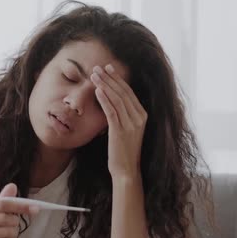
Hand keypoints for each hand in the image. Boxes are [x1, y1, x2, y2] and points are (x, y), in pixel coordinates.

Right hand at [0, 183, 39, 237]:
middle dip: (15, 221)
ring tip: (9, 232)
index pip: (2, 203)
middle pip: (4, 218)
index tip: (35, 209)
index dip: (20, 206)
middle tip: (15, 223)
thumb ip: (5, 199)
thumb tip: (12, 186)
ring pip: (5, 232)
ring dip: (13, 232)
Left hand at [90, 64, 146, 179]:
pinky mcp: (120, 131)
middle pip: (123, 92)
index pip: (129, 92)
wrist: (127, 170)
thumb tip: (113, 100)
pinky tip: (97, 90)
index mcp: (142, 115)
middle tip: (97, 68)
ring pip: (116, 99)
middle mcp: (139, 118)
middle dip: (109, 78)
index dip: (118, 79)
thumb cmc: (124, 150)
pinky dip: (104, 99)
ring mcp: (131, 124)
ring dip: (104, 85)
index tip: (108, 68)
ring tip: (94, 76)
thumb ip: (124, 115)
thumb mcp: (128, 130)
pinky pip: (112, 111)